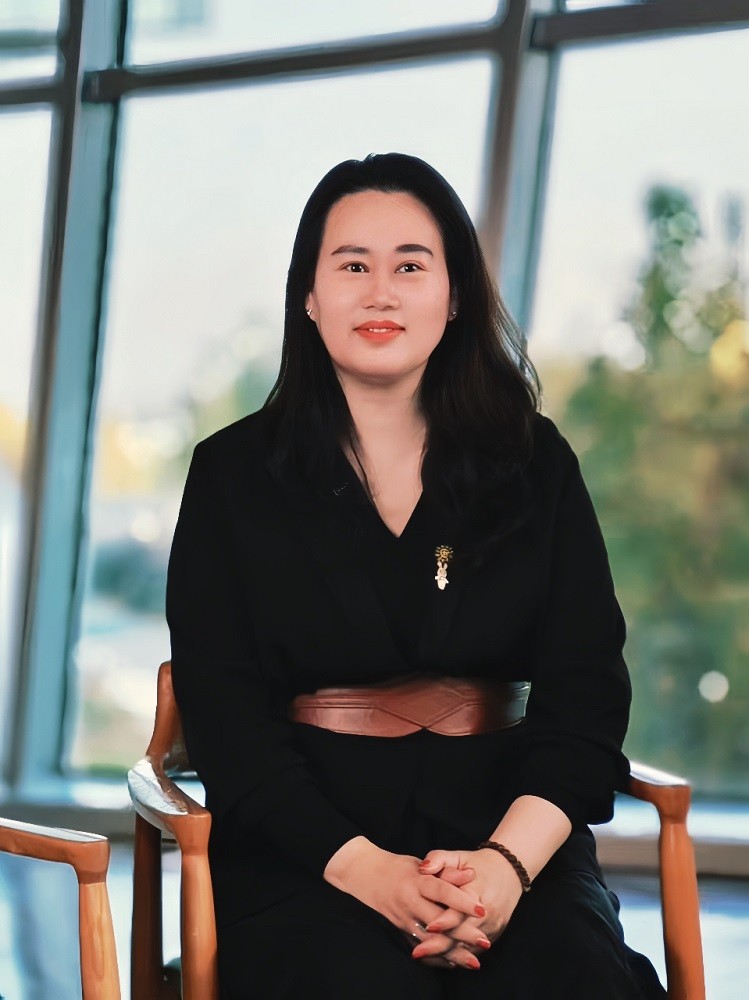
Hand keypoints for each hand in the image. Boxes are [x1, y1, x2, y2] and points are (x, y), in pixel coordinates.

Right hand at [323, 838, 487, 969]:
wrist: (365, 874)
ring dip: (453, 952)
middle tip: (484, 942)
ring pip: (431, 940)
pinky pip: (421, 946)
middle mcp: (409, 901)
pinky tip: (454, 962)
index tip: (482, 910)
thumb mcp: (421, 863)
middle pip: (438, 921)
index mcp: (416, 881)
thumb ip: (446, 871)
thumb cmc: (398, 867)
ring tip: (474, 961)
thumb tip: (472, 874)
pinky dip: (438, 956)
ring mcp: (403, 918)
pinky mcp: (400, 929)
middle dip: (462, 933)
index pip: (442, 891)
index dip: (462, 901)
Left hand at [411, 848, 523, 965]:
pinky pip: (474, 949)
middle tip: (416, 953)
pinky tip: (438, 958)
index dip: (444, 921)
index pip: (459, 911)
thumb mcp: (458, 856)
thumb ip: (439, 858)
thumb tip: (423, 868)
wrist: (509, 871)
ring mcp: (492, 927)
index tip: (428, 927)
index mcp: (476, 892)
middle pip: (462, 935)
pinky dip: (457, 955)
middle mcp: (487, 913)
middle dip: (438, 946)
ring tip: (423, 958)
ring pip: (467, 946)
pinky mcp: (493, 934)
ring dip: (446, 954)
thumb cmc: (478, 864)